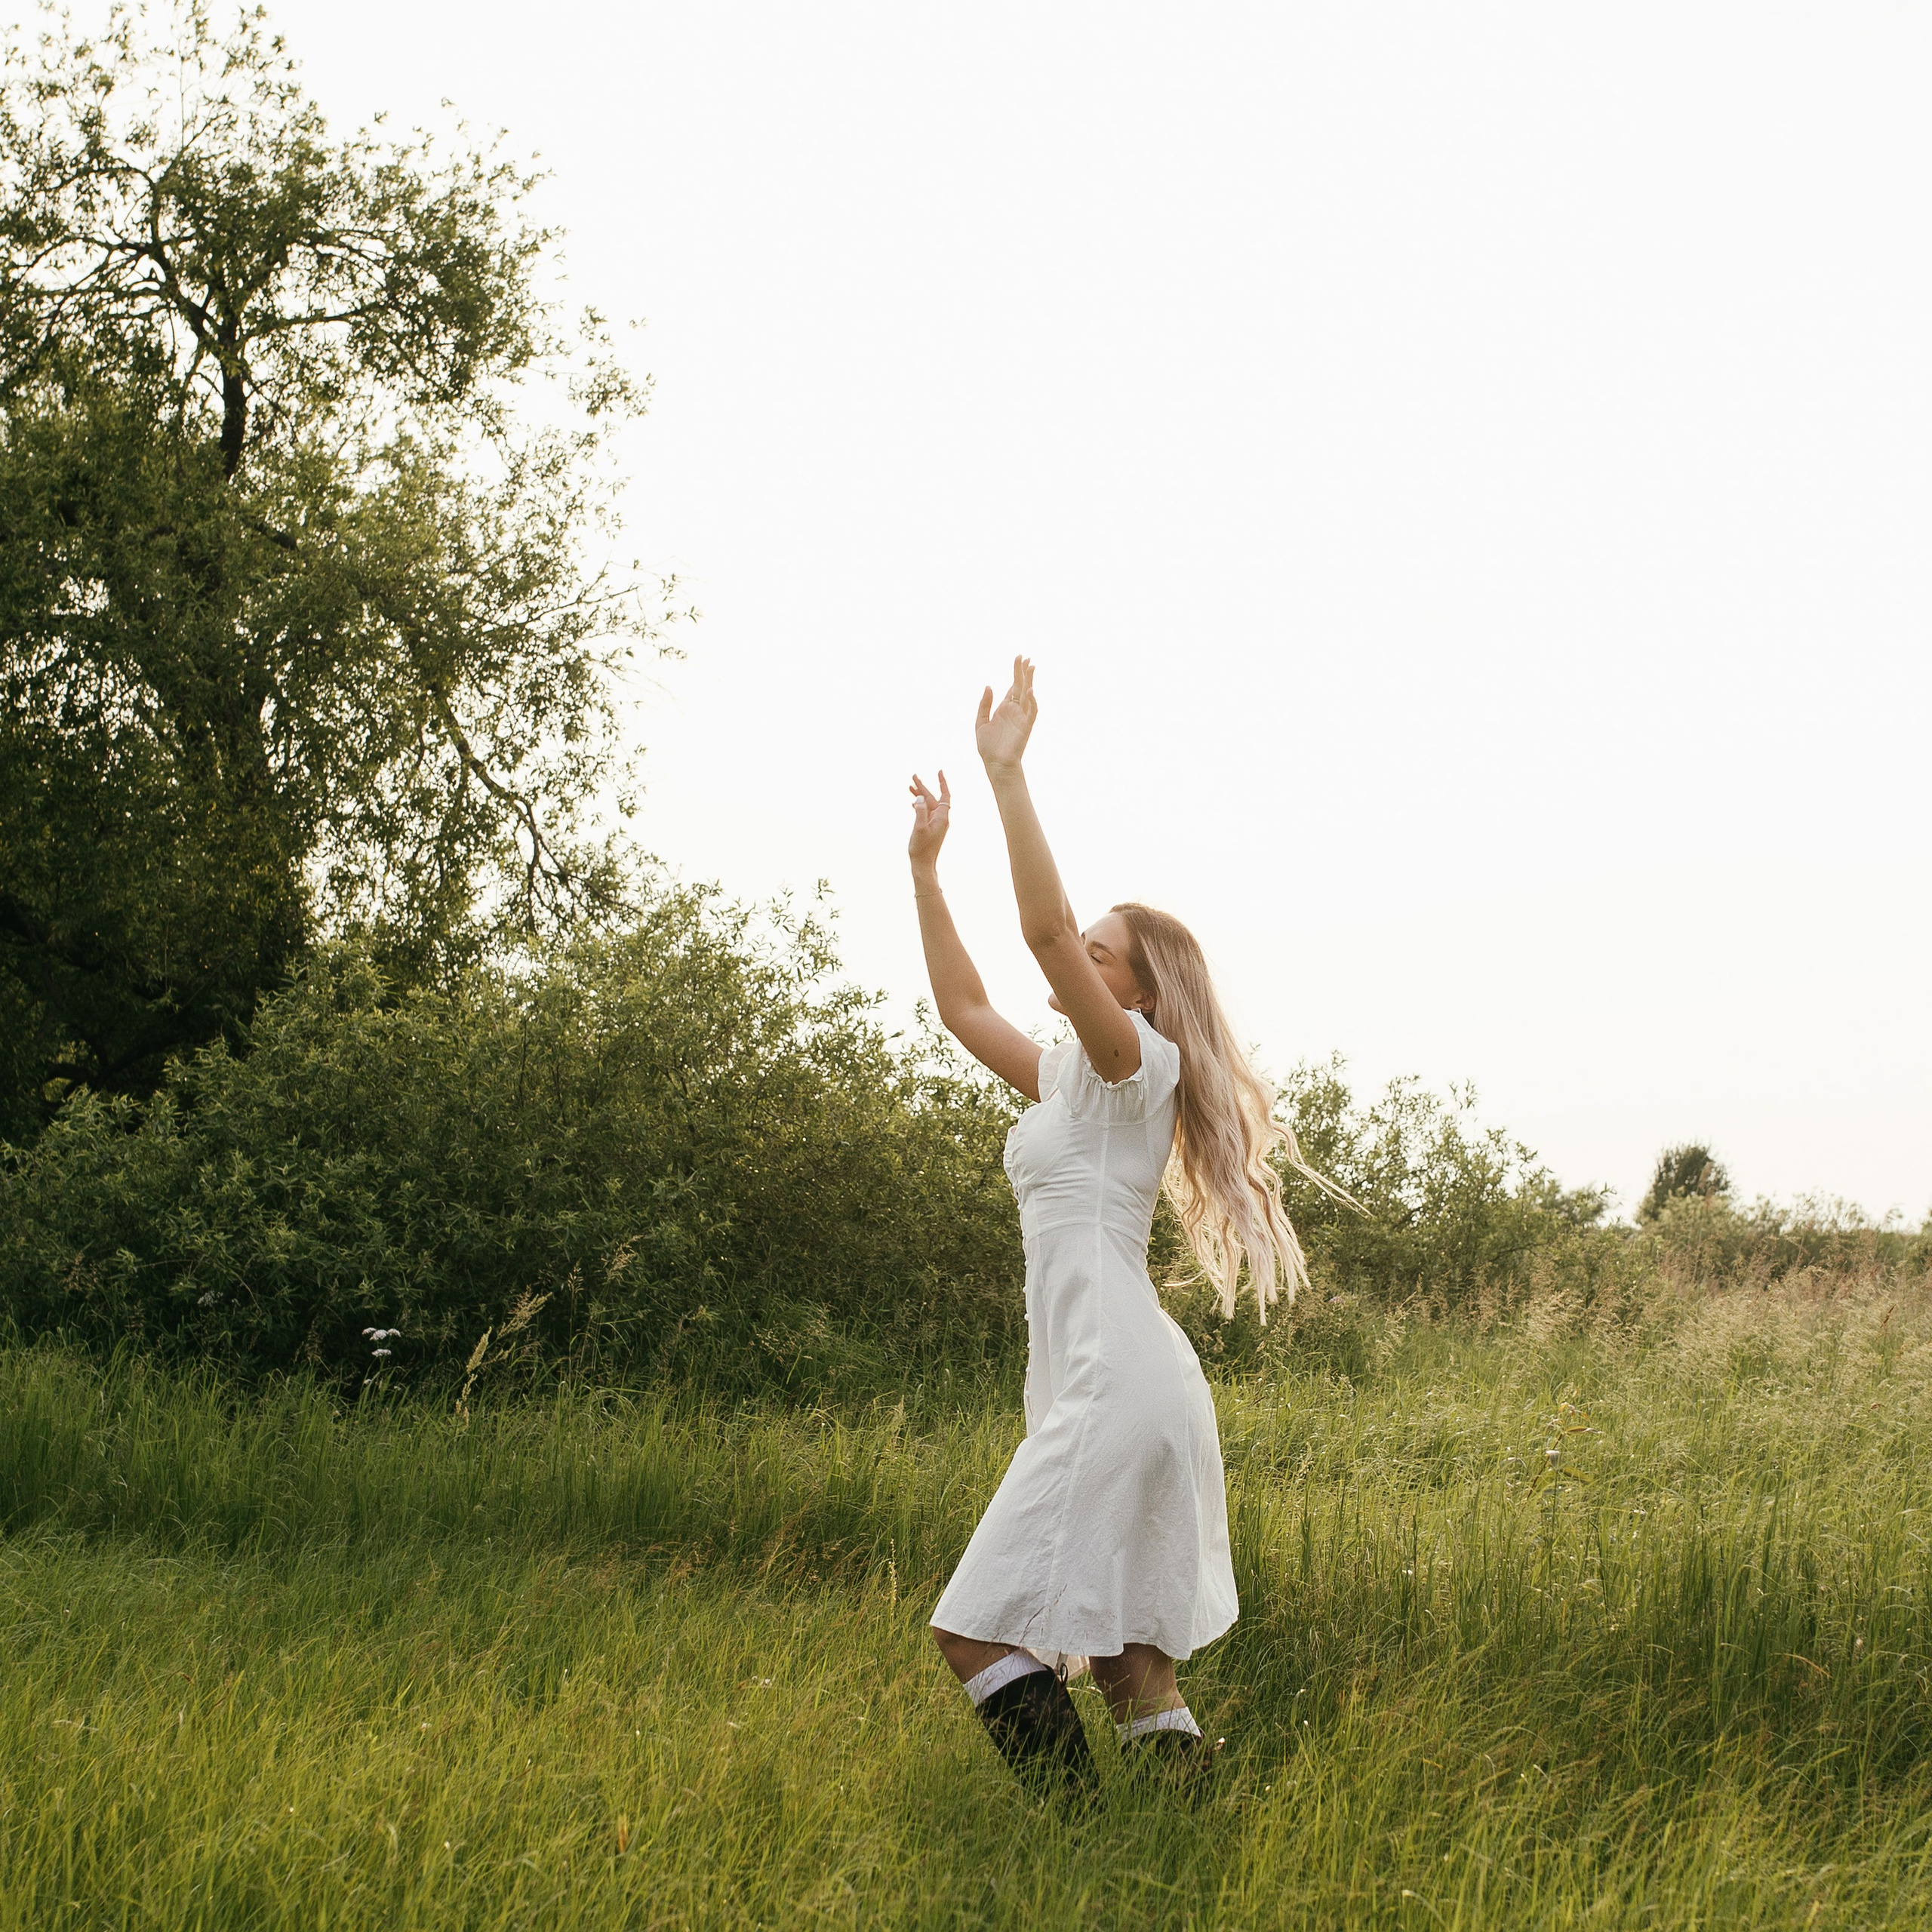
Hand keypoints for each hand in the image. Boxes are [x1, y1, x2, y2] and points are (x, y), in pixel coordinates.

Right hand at [908, 770, 950, 866]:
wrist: (923, 864)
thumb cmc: (921, 848)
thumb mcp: (919, 828)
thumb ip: (920, 811)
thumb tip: (921, 797)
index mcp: (941, 817)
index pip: (944, 795)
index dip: (942, 783)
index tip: (939, 771)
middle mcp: (941, 819)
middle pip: (933, 798)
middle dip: (924, 787)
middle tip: (913, 776)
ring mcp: (936, 823)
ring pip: (928, 805)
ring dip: (920, 796)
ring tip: (909, 786)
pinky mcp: (930, 828)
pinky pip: (926, 812)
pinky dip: (919, 805)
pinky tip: (913, 802)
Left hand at [975, 656, 1037, 772]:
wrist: (995, 764)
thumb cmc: (988, 747)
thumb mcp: (980, 722)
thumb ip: (984, 704)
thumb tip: (988, 686)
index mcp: (1004, 708)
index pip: (1012, 687)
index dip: (1016, 673)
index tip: (1019, 658)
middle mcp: (1014, 711)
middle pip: (1020, 687)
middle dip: (1023, 672)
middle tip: (1026, 657)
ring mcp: (1021, 717)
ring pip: (1027, 695)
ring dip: (1030, 681)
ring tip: (1031, 667)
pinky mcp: (1026, 726)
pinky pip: (1031, 711)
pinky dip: (1031, 701)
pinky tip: (1029, 690)